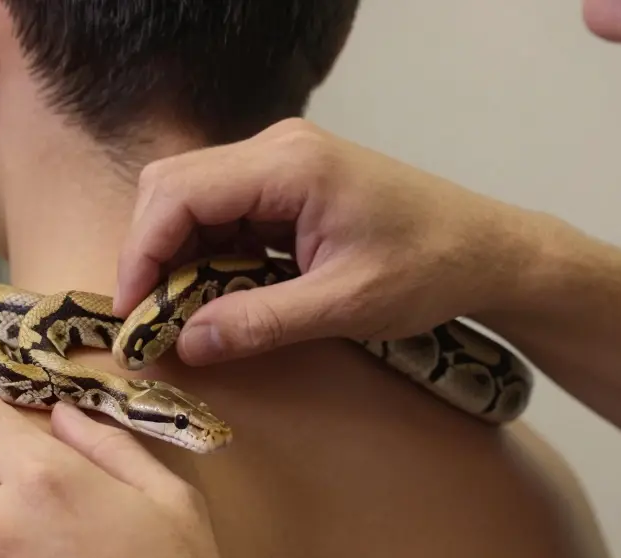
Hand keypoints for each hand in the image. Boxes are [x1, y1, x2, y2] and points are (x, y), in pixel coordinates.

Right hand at [115, 117, 542, 365]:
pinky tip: (212, 293)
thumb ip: (259, 323)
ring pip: (189, 197)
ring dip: (173, 254)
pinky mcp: (284, 184)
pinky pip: (220, 210)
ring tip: (176, 312)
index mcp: (290, 166)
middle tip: (147, 316)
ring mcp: (279, 162)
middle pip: (172, 186)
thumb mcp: (344, 305)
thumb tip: (184, 345)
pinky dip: (202, 252)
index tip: (131, 313)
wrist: (489, 250)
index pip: (179, 195)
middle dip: (148, 252)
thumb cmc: (431, 269)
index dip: (142, 254)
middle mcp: (276, 149)